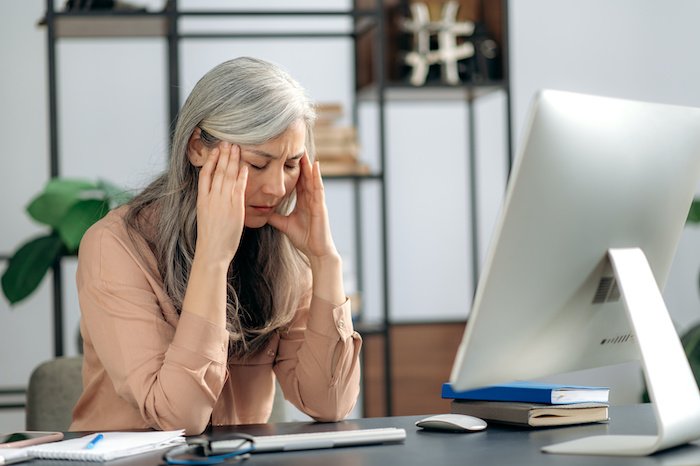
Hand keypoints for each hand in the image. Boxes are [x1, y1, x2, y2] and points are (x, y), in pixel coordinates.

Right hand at [194, 143, 247, 266]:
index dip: (211, 160)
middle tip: (227, 142)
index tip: (215, 150)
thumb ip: (210, 204)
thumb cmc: (210, 239)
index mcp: (202, 200)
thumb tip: (214, 196)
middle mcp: (211, 198)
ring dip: (232, 161)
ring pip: (227, 176)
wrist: (212, 252)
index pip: (205, 175)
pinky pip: (238, 188)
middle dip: (223, 155)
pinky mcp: (234, 208)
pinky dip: (241, 176)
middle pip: (217, 171)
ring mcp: (223, 202)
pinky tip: (244, 166)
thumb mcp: (205, 217)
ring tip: (236, 148)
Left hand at [268, 153, 337, 260]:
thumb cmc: (304, 238)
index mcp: (303, 201)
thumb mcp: (285, 224)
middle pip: (304, 176)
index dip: (292, 169)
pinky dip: (317, 176)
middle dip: (300, 163)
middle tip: (295, 147)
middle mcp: (311, 198)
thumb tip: (262, 212)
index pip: (296, 181)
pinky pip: (319, 187)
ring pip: (312, 178)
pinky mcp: (321, 205)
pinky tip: (315, 165)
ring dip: (308, 165)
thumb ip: (275, 217)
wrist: (316, 251)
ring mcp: (317, 201)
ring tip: (304, 151)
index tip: (285, 157)